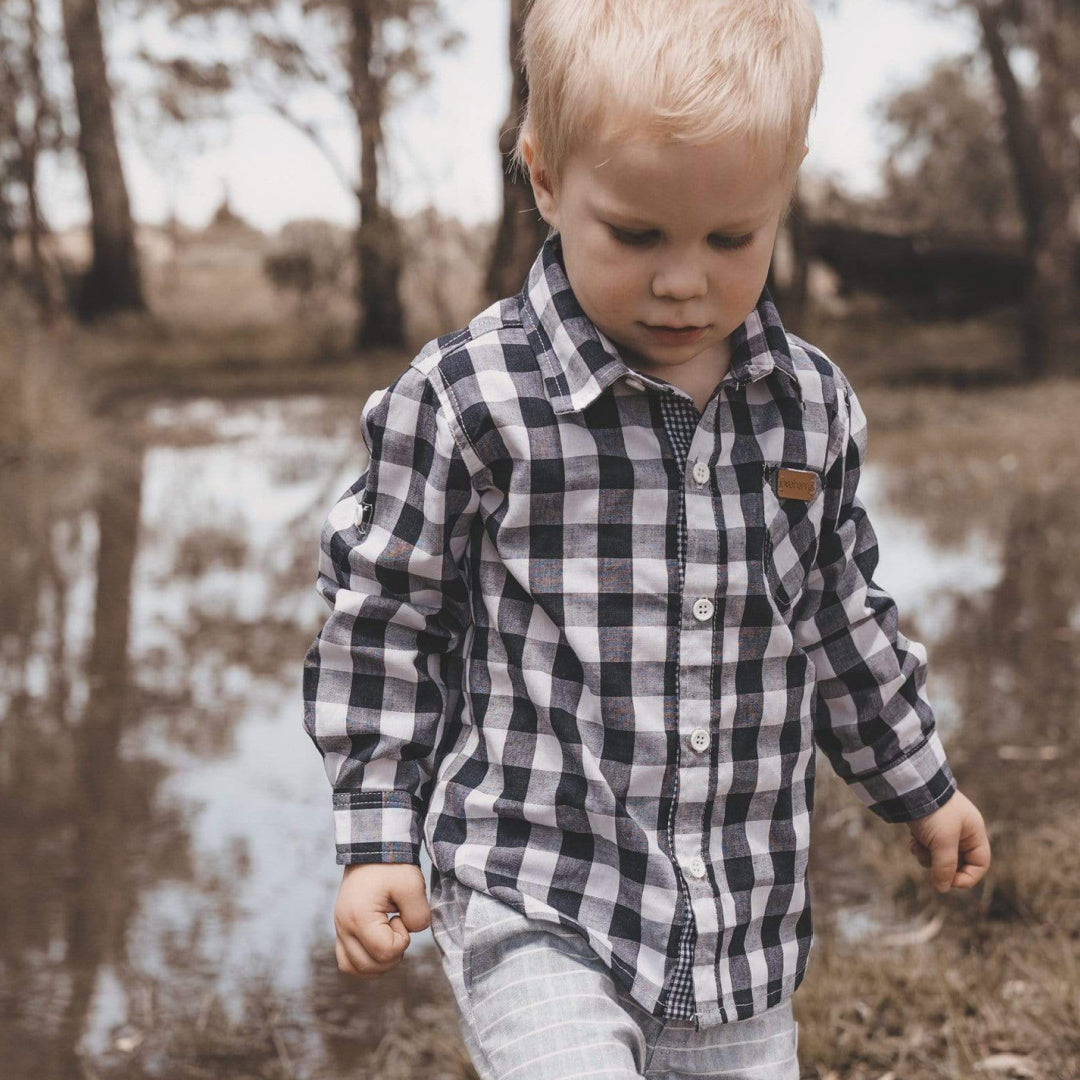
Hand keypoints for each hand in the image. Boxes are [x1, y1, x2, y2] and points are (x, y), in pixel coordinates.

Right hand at [333, 862, 429, 977]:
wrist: (373, 848)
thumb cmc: (392, 865)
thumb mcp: (413, 885)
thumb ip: (419, 916)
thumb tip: (410, 933)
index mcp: (359, 917)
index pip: (385, 953)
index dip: (402, 940)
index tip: (401, 916)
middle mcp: (343, 926)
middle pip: (368, 966)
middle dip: (392, 954)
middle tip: (397, 926)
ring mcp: (339, 928)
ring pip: (354, 968)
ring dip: (378, 962)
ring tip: (389, 937)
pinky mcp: (341, 928)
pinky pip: (347, 960)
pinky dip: (365, 961)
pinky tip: (380, 944)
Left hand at [906, 788, 990, 892]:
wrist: (909, 787)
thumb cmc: (933, 812)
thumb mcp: (942, 842)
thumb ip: (945, 867)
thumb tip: (942, 888)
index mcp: (974, 832)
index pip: (980, 864)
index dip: (967, 877)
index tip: (949, 882)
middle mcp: (962, 831)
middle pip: (957, 863)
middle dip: (941, 864)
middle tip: (929, 858)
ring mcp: (944, 829)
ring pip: (939, 857)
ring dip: (927, 856)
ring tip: (918, 845)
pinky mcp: (928, 827)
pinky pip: (927, 847)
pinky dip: (919, 847)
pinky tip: (912, 841)